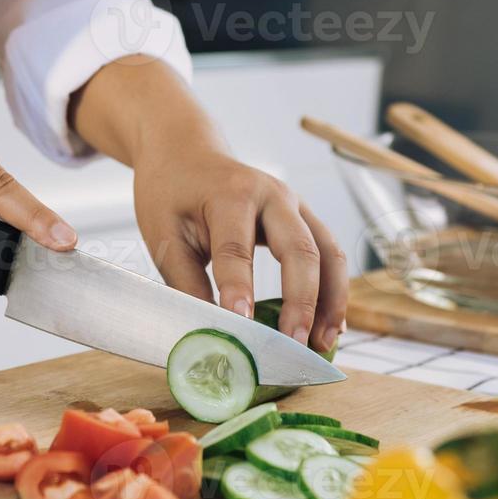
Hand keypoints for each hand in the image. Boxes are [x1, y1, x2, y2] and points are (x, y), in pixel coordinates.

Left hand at [133, 149, 347, 353]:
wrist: (185, 153)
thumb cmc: (170, 194)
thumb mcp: (164, 237)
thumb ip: (187, 284)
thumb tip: (209, 333)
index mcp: (231, 195)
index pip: (236, 249)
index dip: (239, 289)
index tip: (240, 326)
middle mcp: (272, 195)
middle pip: (300, 249)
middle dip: (301, 301)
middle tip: (294, 345)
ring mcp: (294, 204)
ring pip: (327, 253)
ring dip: (331, 300)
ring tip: (322, 342)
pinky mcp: (303, 218)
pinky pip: (328, 255)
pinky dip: (333, 291)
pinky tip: (329, 325)